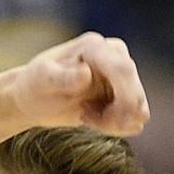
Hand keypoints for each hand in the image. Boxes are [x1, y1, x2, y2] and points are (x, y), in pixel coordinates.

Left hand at [2, 32, 149, 135]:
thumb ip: (63, 78)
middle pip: (136, 92)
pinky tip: (93, 118)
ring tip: (85, 115)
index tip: (105, 119)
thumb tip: (86, 74)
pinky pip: (135, 120)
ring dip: (114, 122)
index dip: (124, 97)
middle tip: (84, 118)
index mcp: (95, 46)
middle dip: (116, 116)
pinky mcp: (125, 93)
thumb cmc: (35, 85)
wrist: (35, 98)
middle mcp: (115, 55)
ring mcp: (123, 74)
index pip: (123, 70)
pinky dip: (115, 126)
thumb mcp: (42, 81)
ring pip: (139, 110)